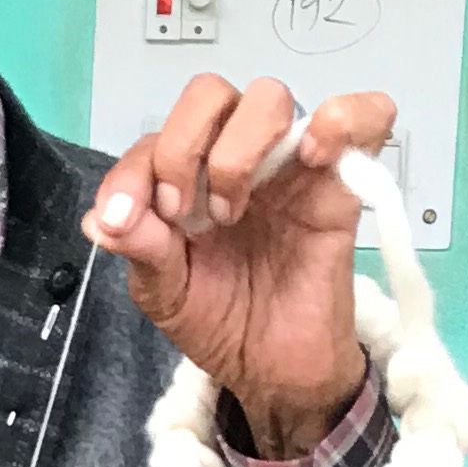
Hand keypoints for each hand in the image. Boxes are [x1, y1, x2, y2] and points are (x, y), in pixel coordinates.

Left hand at [87, 74, 394, 456]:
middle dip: (184, 146)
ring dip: (240, 146)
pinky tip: (313, 153)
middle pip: (210, 93)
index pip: (155, 137)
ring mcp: (290, 166)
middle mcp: (236, 156)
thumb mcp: (163, 293)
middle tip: (187, 213)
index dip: (133, 172)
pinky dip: (343, 118)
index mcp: (187, 176)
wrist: (277, 373)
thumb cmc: (223, 323)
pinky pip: (364, 118)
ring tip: (233, 210)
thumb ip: (139, 247)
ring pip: (269, 97)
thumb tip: (102, 218)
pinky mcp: (341, 185)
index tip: (129, 221)